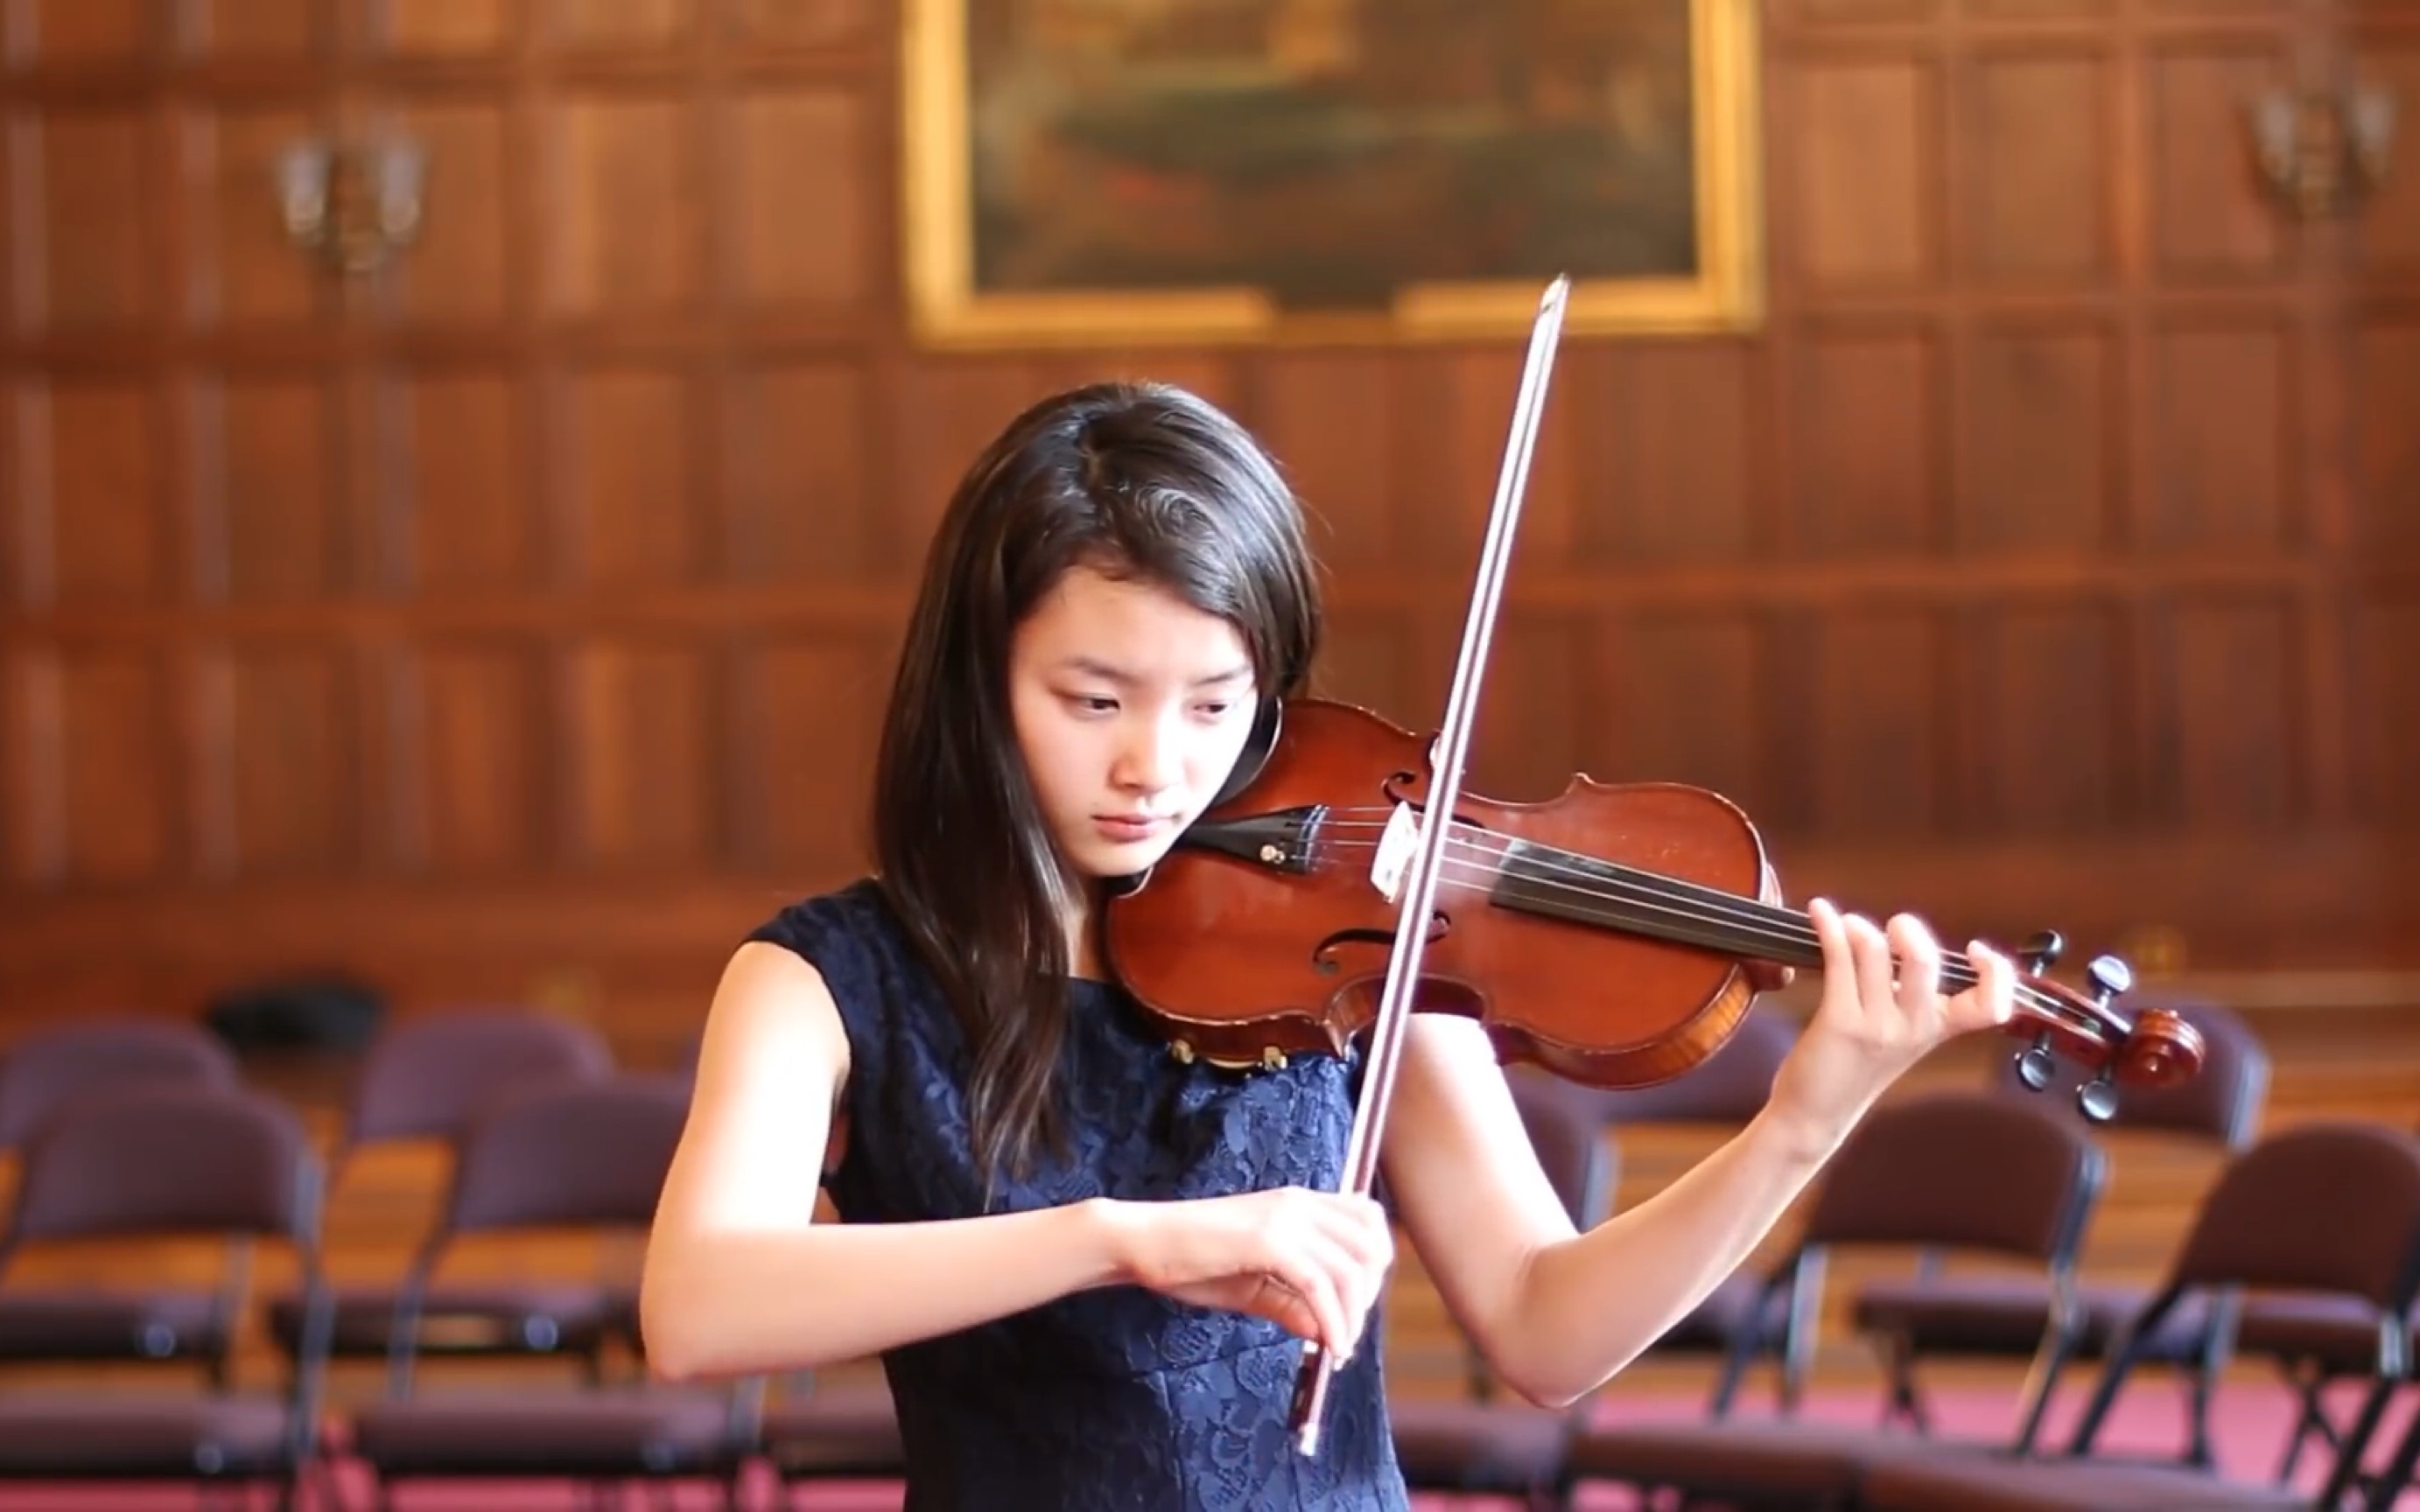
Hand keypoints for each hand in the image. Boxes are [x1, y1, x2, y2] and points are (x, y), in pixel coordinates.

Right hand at [1097, 1187, 1393, 1360]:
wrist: (1144, 1242)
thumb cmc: (1191, 1260)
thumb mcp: (1253, 1283)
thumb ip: (1292, 1302)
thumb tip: (1327, 1332)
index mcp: (1298, 1202)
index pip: (1368, 1218)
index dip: (1376, 1262)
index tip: (1359, 1302)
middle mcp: (1298, 1203)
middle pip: (1369, 1246)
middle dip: (1367, 1296)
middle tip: (1346, 1331)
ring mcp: (1284, 1220)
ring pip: (1349, 1270)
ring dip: (1351, 1317)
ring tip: (1337, 1348)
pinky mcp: (1267, 1242)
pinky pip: (1319, 1287)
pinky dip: (1332, 1322)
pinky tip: (1326, 1347)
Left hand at [1764, 898, 2016, 1156]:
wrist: (1815, 1114)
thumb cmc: (1856, 1065)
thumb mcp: (1902, 1035)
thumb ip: (1914, 994)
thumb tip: (1909, 939)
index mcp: (1937, 1029)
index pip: (1991, 1006)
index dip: (1996, 973)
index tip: (1975, 948)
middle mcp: (1914, 1028)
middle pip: (1925, 961)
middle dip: (1908, 929)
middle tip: (1894, 926)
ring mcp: (1877, 1026)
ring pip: (1875, 951)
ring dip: (1858, 927)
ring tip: (1848, 926)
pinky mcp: (1839, 1021)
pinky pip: (1839, 959)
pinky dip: (1828, 926)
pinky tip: (1819, 912)